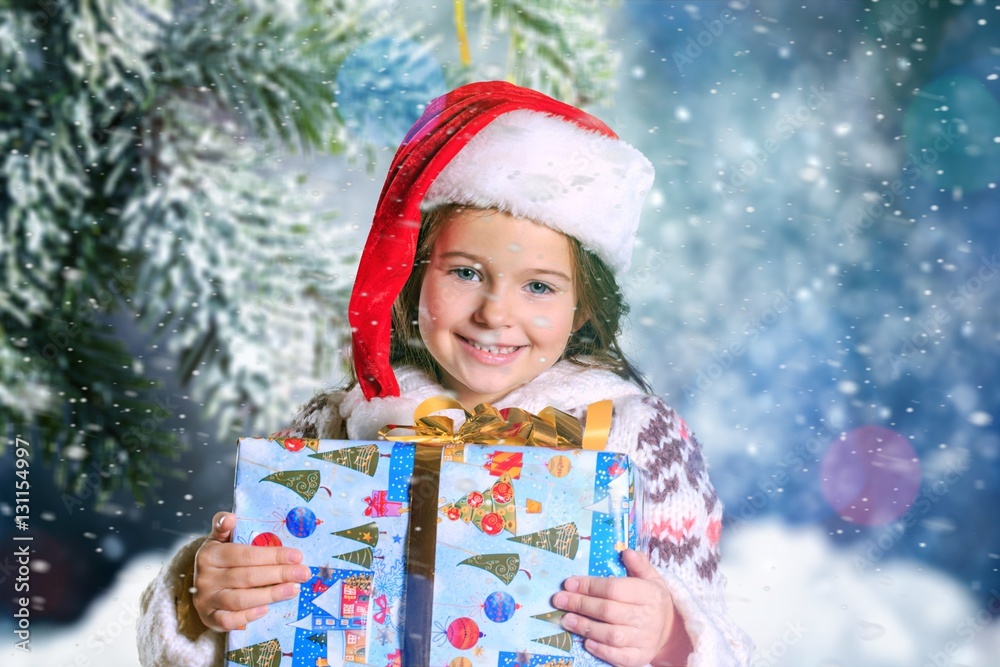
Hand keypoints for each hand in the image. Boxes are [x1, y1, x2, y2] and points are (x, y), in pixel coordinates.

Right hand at [192, 512, 311, 631]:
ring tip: (294, 589)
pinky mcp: (209, 618)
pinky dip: (247, 616)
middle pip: (247, 577)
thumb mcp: (219, 539)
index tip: (297, 556)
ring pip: (240, 599)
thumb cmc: (219, 559)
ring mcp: (206, 600)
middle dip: (279, 574)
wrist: (201, 585)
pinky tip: (266, 610)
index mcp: (210, 554)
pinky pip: (228, 620)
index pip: (245, 554)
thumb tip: (231, 517)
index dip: (273, 556)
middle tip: (303, 573)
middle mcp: (206, 578)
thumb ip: (224, 525)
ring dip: (270, 595)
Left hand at [551, 549, 691, 666]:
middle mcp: (647, 617)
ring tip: (566, 620)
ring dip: (585, 627)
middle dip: (580, 605)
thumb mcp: (651, 578)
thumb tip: (626, 551)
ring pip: (611, 635)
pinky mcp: (640, 657)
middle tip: (559, 600)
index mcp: (649, 594)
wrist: (670, 630)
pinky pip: (619, 656)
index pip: (615, 589)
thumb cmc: (653, 599)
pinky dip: (601, 650)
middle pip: (608, 611)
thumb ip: (639, 564)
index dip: (590, 586)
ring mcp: (644, 640)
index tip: (569, 583)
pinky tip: (586, 642)